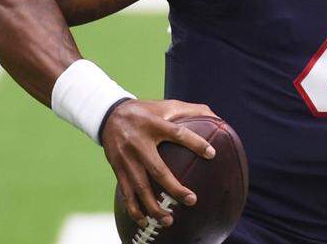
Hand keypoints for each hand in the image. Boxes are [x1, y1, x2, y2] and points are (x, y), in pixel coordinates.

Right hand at [101, 99, 217, 227]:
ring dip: (154, 206)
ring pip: (141, 187)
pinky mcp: (118, 168)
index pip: (178, 134)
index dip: (195, 143)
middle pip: (158, 169)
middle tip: (192, 200)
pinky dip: (134, 208)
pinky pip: (126, 192)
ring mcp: (127, 158)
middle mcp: (139, 143)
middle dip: (174, 188)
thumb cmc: (146, 111)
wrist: (109, 116)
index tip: (212, 154)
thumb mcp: (166, 105)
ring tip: (169, 219)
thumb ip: (192, 110)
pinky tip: (145, 220)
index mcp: (154, 125)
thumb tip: (217, 118)